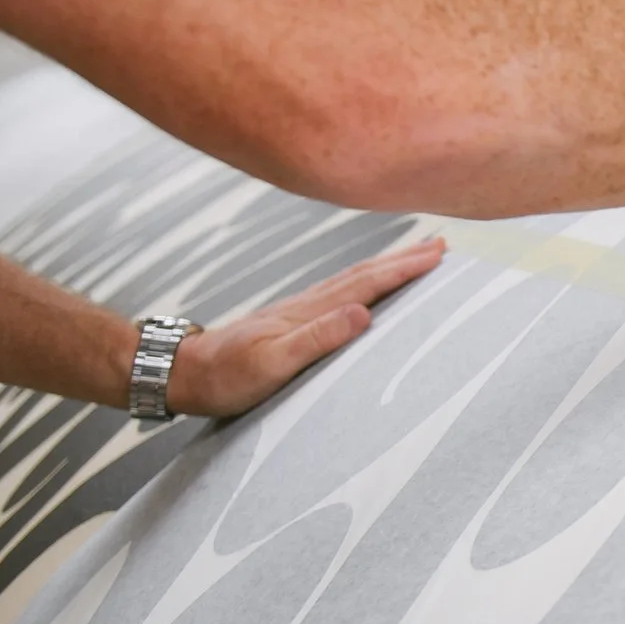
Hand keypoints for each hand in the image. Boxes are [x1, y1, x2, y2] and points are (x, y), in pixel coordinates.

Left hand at [162, 237, 445, 417]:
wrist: (184, 373)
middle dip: (404, 259)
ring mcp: (299, 311)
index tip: (438, 256)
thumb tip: (363, 313)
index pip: (367, 284)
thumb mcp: (271, 364)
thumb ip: (316, 338)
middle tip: (441, 245)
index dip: (404, 269)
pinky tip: (366, 287)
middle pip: (364, 274)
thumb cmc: (226, 377)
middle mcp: (308, 305)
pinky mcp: (292, 321)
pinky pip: (340, 293)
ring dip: (387, 267)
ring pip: (353, 280)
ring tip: (414, 257)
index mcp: (310, 313)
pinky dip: (364, 283)